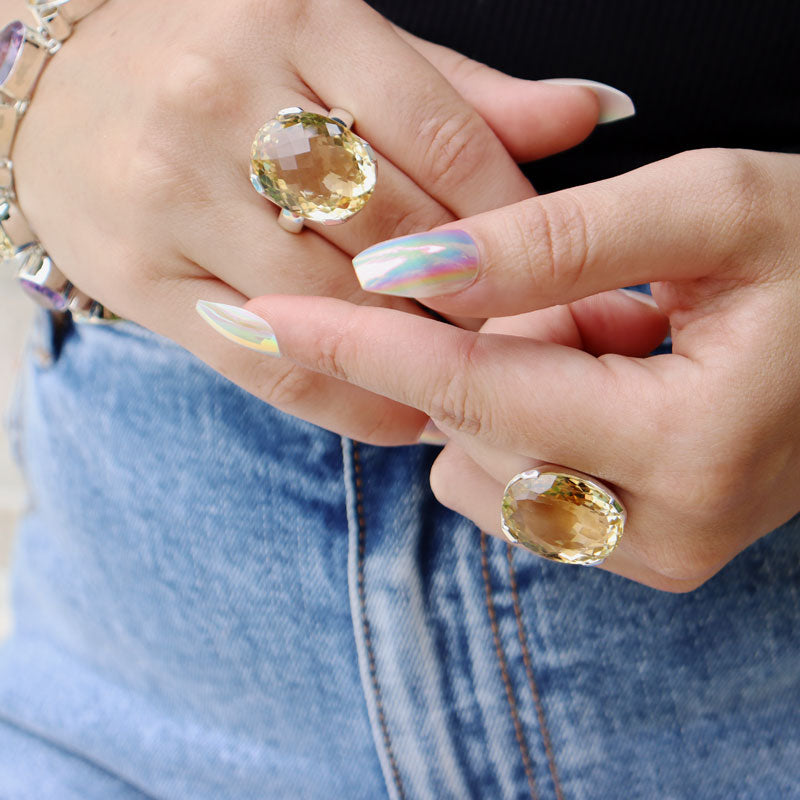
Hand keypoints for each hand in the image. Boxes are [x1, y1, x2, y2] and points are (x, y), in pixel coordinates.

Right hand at [11, 0, 606, 441]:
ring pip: (333, 306)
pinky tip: (395, 411)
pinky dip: (344, 401)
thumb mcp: (342, 50)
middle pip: (395, 231)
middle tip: (512, 336)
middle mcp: (227, 95)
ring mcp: (171, 186)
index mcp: (299, 17)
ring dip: (413, 357)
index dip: (514, 225)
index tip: (543, 272)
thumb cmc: (220, 59)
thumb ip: (460, 94)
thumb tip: (585, 114)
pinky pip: (264, 362)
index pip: (447, 142)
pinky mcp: (134, 269)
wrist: (60, 87)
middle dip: (469, 299)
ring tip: (460, 377)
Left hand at [235, 148, 799, 590]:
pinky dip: (530, 421)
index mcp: (688, 443)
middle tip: (575, 293)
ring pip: (486, 466)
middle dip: (482, 349)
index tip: (267, 320)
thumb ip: (560, 242)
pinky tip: (602, 379)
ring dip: (511, 386)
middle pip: (473, 433)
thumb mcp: (711, 210)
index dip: (363, 345)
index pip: (473, 390)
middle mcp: (663, 527)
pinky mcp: (638, 549)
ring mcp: (650, 551)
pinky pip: (519, 485)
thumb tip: (419, 270)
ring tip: (610, 336)